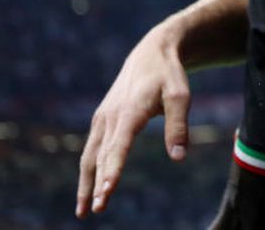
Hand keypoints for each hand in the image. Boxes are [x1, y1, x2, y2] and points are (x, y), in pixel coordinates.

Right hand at [76, 20, 191, 217]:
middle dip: (97, 184)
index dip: (113, 169)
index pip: (119, 146)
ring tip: (83, 211)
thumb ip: (178, 126)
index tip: (107, 191)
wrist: (151, 53)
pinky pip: (91, 149)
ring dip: (86, 183)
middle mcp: (110, 116)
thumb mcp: (181, 96)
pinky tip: (88, 189)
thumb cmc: (169, 76)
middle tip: (95, 210)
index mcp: (129, 111)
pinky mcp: (101, 119)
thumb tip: (179, 158)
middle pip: (101, 156)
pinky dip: (88, 170)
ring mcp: (102, 118)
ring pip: (90, 156)